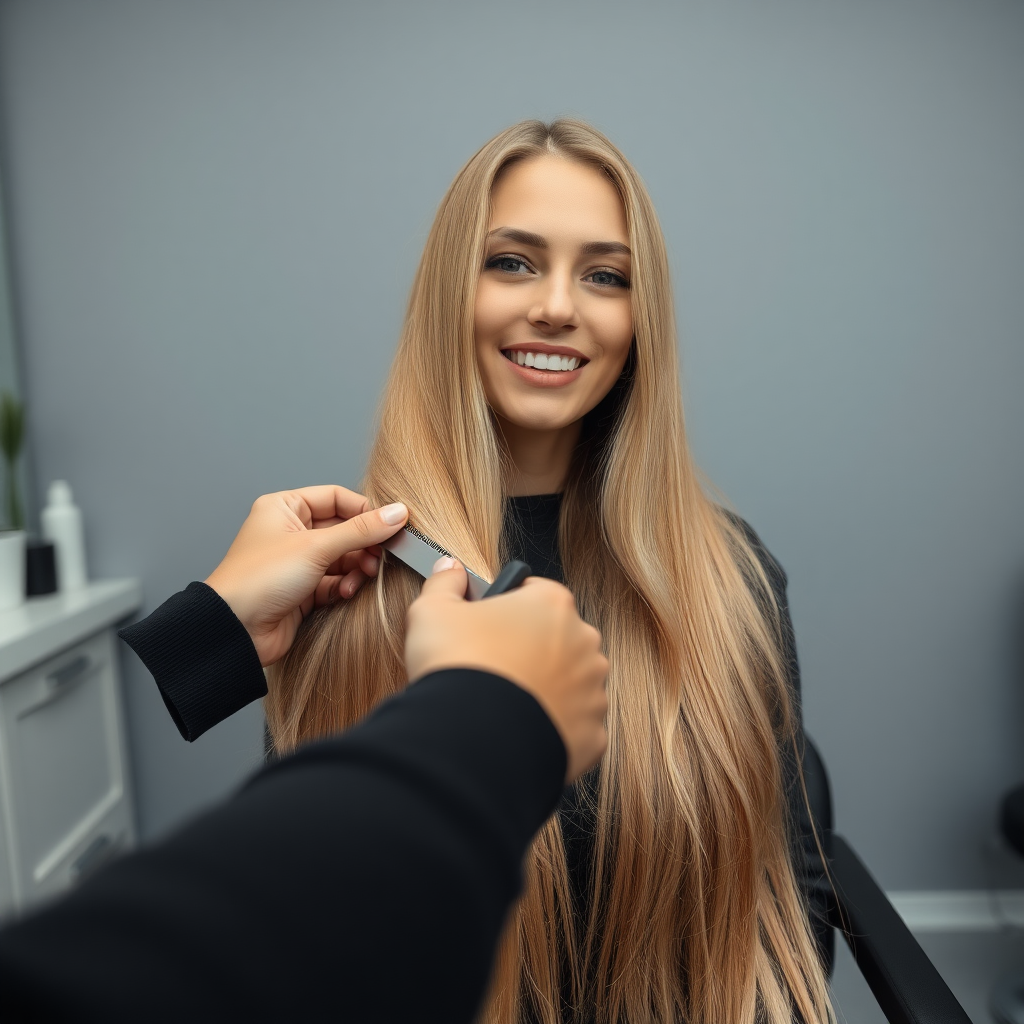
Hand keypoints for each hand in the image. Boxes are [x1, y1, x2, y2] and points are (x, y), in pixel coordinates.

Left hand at [205, 486, 407, 666]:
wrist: (235, 629)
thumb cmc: (259, 579)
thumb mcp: (316, 547)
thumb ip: (361, 530)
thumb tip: (397, 513)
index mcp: (284, 508)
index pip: (336, 498)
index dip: (365, 511)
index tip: (392, 523)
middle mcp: (290, 531)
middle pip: (344, 529)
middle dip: (364, 544)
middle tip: (381, 556)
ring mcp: (297, 562)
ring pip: (343, 557)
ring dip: (356, 568)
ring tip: (363, 576)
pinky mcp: (303, 590)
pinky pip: (335, 581)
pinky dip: (344, 586)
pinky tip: (344, 592)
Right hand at [405, 559, 608, 782]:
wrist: (471, 738)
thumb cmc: (458, 666)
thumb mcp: (433, 611)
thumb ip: (445, 584)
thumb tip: (449, 571)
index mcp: (553, 604)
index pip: (536, 593)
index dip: (509, 607)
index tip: (489, 624)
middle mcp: (584, 643)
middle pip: (558, 639)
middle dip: (532, 650)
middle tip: (494, 667)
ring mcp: (593, 691)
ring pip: (571, 684)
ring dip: (547, 689)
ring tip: (504, 703)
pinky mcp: (593, 735)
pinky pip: (574, 727)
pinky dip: (553, 729)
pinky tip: (520, 730)